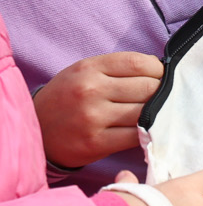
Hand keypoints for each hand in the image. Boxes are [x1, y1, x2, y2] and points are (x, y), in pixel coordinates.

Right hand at [34, 52, 162, 166]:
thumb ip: (118, 69)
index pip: (139, 63)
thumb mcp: (84, 73)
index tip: (163, 79)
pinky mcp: (96, 142)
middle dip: (162, 94)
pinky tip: (146, 131)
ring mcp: (93, 117)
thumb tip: (160, 69)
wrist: (37, 131)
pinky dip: (148, 134)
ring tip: (157, 116)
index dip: (159, 71)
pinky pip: (137, 136)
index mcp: (89, 68)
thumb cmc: (68, 99)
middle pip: (149, 88)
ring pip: (147, 112)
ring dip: (158, 115)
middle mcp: (90, 89)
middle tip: (163, 100)